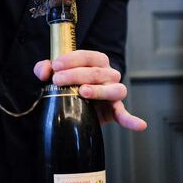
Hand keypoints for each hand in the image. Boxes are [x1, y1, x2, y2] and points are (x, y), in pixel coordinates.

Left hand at [33, 50, 147, 130]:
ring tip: (82, 93)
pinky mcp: (114, 110)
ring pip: (114, 89)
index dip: (72, 59)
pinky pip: (125, 114)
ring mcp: (113, 92)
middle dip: (76, 75)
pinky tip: (139, 125)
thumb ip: (45, 68)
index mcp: (97, 62)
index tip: (55, 66)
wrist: (75, 105)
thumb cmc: (67, 84)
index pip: (88, 56)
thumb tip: (43, 71)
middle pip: (97, 72)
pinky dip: (132, 120)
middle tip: (58, 80)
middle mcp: (109, 74)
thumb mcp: (54, 74)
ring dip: (98, 90)